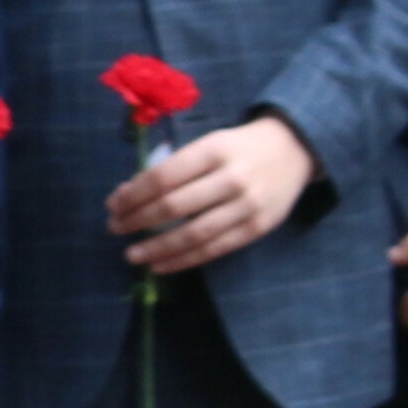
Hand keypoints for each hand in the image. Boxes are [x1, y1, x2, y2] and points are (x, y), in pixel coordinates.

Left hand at [108, 113, 318, 275]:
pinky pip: (214, 249)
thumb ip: (174, 167)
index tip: (113, 204)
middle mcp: (232, 178)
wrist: (294, 149)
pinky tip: (161, 264)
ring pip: (193, 234)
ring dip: (157, 248)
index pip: (163, 177)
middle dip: (138, 220)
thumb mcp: (208, 143)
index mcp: (214, 150)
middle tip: (115, 228)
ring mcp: (247, 206)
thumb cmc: (239, 147)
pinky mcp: (257, 228)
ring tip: (132, 254)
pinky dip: (184, 260)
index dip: (133, 194)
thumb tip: (128, 194)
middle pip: (174, 206)